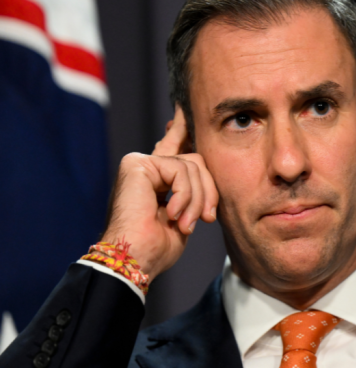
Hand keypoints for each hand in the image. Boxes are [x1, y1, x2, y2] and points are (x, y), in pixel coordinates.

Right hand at [100, 106, 218, 278]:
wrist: (135, 259)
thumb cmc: (157, 246)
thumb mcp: (186, 213)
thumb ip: (193, 189)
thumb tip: (203, 168)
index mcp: (157, 176)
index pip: (176, 145)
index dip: (183, 126)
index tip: (184, 107)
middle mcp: (146, 164)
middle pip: (198, 159)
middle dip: (209, 191)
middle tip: (206, 218)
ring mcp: (140, 162)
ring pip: (194, 165)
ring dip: (198, 200)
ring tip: (185, 223)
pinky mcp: (138, 164)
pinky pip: (181, 170)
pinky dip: (186, 196)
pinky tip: (173, 214)